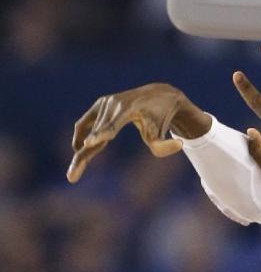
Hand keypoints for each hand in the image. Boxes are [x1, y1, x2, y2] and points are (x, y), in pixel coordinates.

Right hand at [67, 84, 206, 182]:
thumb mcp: (163, 134)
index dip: (101, 134)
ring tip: (74, 174)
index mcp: (128, 109)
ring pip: (88, 131)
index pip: (112, 125)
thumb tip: (177, 146)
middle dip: (83, 157)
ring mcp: (104, 103)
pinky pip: (84, 123)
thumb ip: (163, 147)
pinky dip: (80, 136)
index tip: (89, 142)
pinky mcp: (100, 104)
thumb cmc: (160, 118)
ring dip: (82, 151)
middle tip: (71, 177)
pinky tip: (78, 150)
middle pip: (94, 133)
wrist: (158, 95)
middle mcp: (113, 104)